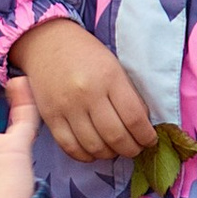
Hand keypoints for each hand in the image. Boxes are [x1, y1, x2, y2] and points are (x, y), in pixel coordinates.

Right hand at [13, 17, 158, 166]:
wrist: (47, 42)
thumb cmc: (86, 54)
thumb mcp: (114, 66)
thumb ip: (129, 95)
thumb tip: (142, 127)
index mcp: (109, 77)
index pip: (134, 118)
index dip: (146, 136)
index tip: (149, 140)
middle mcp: (87, 93)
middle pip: (115, 136)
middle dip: (131, 149)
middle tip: (135, 148)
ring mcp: (66, 107)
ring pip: (94, 146)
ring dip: (109, 154)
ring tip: (114, 149)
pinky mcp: (50, 116)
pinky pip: (70, 147)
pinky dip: (85, 156)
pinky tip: (93, 151)